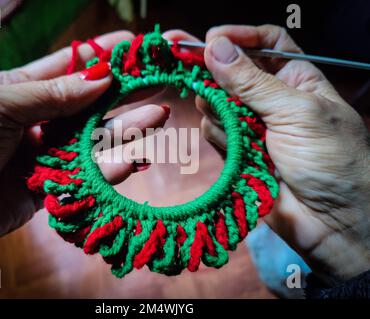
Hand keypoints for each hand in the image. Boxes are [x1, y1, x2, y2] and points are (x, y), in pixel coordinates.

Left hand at [0, 31, 169, 250]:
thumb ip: (52, 94)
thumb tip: (101, 78)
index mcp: (23, 90)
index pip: (71, 66)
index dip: (103, 55)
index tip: (135, 45)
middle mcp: (41, 119)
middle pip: (92, 103)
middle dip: (125, 91)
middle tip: (160, 80)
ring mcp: (49, 152)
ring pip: (96, 138)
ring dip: (128, 128)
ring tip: (158, 116)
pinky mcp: (53, 186)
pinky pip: (88, 175)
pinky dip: (111, 168)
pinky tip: (133, 158)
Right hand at [166, 26, 369, 282]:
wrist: (333, 222)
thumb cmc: (331, 160)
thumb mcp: (295, 111)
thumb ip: (251, 81)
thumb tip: (214, 46)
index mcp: (296, 79)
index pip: (264, 43)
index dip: (238, 37)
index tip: (208, 39)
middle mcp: (273, 99)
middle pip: (233, 73)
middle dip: (215, 74)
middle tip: (192, 73)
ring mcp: (254, 127)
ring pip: (219, 104)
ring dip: (218, 111)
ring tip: (231, 124)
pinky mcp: (240, 152)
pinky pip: (216, 134)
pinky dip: (220, 138)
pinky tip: (236, 149)